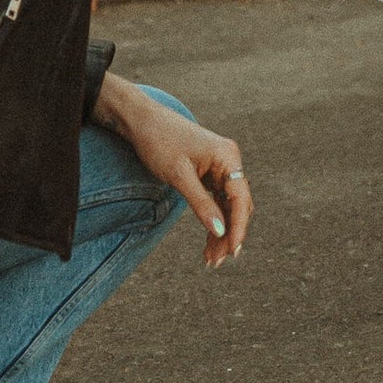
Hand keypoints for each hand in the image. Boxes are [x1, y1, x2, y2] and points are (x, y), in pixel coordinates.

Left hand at [93, 74, 250, 267]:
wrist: (141, 121)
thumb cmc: (159, 142)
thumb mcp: (178, 176)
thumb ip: (201, 204)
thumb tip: (220, 231)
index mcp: (227, 157)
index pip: (240, 198)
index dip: (239, 227)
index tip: (233, 250)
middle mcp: (229, 161)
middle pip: (237, 205)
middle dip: (229, 233)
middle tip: (218, 261)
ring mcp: (221, 166)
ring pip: (228, 206)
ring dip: (221, 231)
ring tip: (212, 259)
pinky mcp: (210, 172)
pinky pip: (218, 200)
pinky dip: (214, 218)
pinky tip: (210, 240)